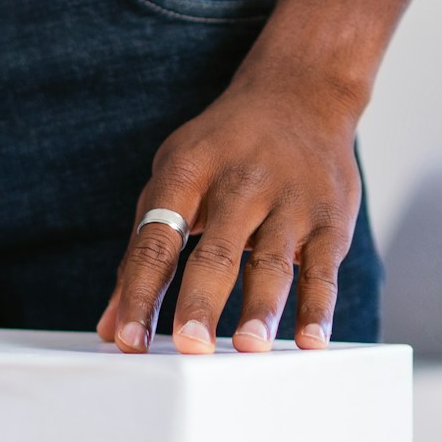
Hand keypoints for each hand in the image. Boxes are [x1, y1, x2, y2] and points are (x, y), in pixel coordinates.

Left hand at [96, 70, 364, 354]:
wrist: (300, 94)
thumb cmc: (221, 150)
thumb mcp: (172, 181)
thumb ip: (140, 255)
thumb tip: (110, 324)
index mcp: (188, 173)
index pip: (157, 241)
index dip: (140, 291)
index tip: (127, 338)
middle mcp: (240, 183)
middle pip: (217, 252)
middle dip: (202, 301)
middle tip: (190, 347)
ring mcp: (290, 200)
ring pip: (273, 261)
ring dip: (262, 307)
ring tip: (249, 347)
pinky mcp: (331, 217)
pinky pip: (323, 268)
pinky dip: (317, 308)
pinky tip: (308, 342)